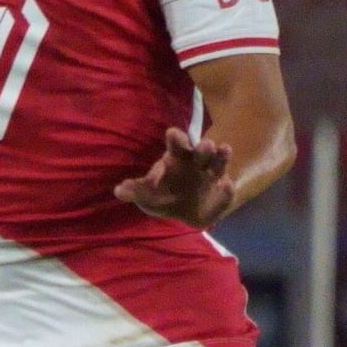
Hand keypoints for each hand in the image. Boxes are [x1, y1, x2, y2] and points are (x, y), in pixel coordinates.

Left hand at [113, 126, 235, 226]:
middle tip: (205, 145)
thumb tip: (119, 191)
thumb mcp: (146, 195)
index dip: (176, 139)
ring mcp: (211, 176)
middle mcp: (196, 164)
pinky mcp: (222, 192)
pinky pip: (226, 191)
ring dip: (222, 158)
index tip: (172, 133)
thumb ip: (135, 191)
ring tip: (224, 149)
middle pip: (201, 152)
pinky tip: (227, 186)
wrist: (182, 213)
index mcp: (177, 160)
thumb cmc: (163, 197)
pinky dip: (227, 190)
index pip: (177, 145)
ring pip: (218, 164)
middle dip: (203, 148)